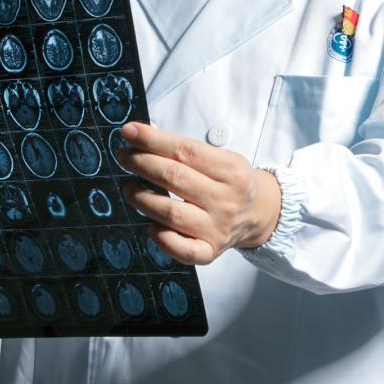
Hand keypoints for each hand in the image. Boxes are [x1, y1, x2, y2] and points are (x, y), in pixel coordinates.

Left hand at [117, 121, 281, 264]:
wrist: (259, 214)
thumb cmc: (231, 182)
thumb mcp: (222, 158)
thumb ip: (188, 151)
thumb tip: (142, 140)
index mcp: (231, 171)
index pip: (185, 151)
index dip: (152, 140)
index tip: (129, 132)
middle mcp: (226, 200)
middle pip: (174, 178)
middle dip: (141, 163)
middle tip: (124, 157)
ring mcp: (218, 228)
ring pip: (171, 213)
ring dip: (142, 198)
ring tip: (129, 187)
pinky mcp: (210, 251)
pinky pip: (182, 249)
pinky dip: (161, 238)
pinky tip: (150, 224)